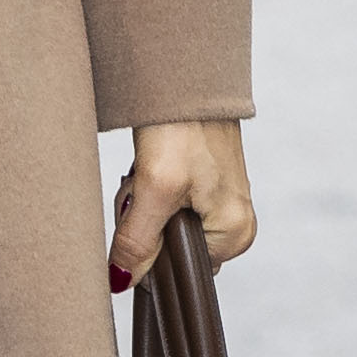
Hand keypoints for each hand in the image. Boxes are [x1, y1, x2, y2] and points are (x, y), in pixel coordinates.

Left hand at [112, 119, 255, 290]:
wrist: (186, 75)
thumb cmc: (184, 128)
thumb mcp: (156, 190)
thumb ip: (138, 241)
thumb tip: (121, 281)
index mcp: (234, 236)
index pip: (176, 271)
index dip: (147, 249)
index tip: (140, 215)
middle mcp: (233, 223)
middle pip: (166, 247)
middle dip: (141, 221)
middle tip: (141, 185)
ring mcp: (218, 201)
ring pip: (158, 223)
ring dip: (140, 200)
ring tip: (145, 169)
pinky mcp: (200, 180)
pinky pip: (161, 200)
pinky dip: (145, 185)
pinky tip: (147, 163)